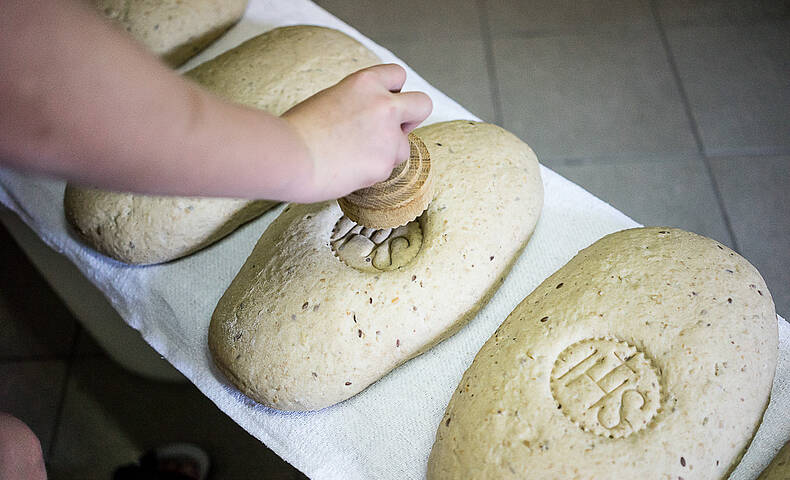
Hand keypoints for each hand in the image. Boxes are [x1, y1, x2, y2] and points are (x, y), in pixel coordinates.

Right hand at [281, 64, 431, 202]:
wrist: (289, 156)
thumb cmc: (297, 131)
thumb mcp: (329, 100)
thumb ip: (357, 105)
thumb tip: (367, 120)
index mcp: (365, 82)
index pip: (398, 75)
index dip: (392, 92)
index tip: (381, 104)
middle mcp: (383, 105)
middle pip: (422, 104)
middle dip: (412, 118)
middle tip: (392, 131)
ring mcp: (387, 136)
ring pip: (404, 147)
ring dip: (386, 154)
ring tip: (353, 158)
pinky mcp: (384, 164)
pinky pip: (386, 170)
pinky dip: (371, 173)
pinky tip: (346, 170)